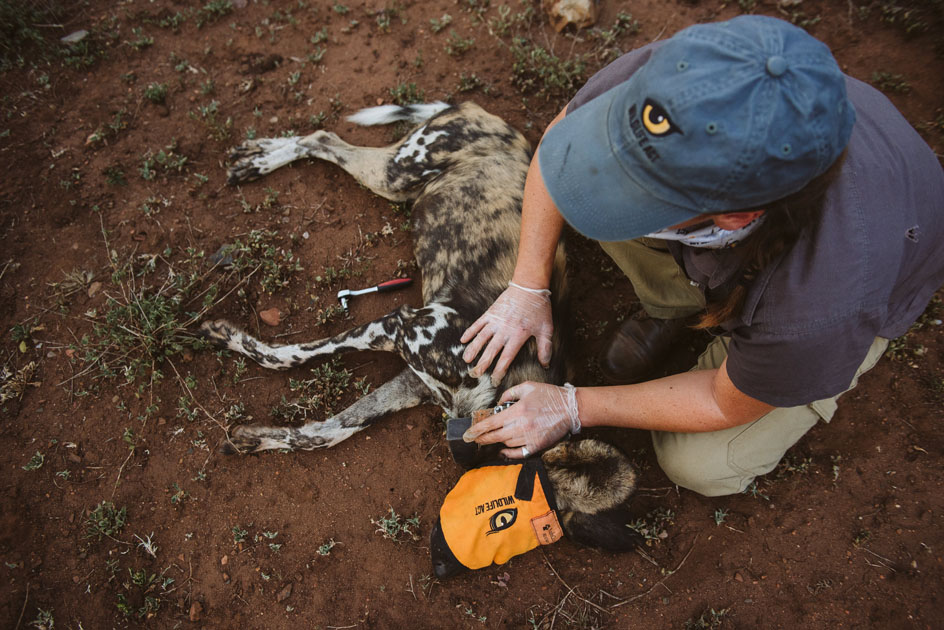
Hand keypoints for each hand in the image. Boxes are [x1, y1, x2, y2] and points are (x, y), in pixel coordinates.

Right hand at [460, 283, 553, 384]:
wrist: (529, 286)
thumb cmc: (539, 308)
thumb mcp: (546, 328)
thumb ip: (545, 347)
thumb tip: (545, 364)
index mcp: (518, 336)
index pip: (506, 358)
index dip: (499, 370)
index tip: (494, 380)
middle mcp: (504, 330)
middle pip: (491, 351)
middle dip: (482, 364)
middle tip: (475, 375)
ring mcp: (495, 321)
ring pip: (481, 338)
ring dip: (473, 350)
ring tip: (466, 360)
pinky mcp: (490, 313)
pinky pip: (477, 324)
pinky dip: (470, 332)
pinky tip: (463, 340)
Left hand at [463, 382, 580, 457]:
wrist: (572, 409)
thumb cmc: (550, 395)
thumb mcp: (528, 386)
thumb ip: (509, 393)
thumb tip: (498, 403)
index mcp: (518, 410)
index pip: (491, 423)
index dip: (477, 429)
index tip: (468, 433)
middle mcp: (522, 426)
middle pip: (495, 436)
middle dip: (482, 438)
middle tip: (473, 439)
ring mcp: (530, 438)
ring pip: (506, 444)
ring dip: (496, 442)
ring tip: (490, 439)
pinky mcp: (537, 446)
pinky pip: (518, 453)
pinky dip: (508, 453)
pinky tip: (503, 450)